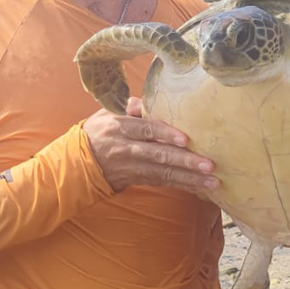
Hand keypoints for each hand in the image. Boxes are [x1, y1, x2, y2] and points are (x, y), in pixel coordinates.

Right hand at [82, 97, 218, 195]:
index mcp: (120, 129)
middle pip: (160, 156)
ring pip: (164, 174)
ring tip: (212, 181)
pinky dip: (183, 186)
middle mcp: (128, 150)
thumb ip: (128, 107)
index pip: (146, 130)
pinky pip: (163, 183)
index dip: (165, 134)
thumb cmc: (99, 131)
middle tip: (209, 165)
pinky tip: (201, 187)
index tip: (186, 139)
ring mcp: (133, 168)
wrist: (77, 164)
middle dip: (186, 162)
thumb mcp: (107, 114)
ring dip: (190, 179)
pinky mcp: (138, 180)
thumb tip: (143, 101)